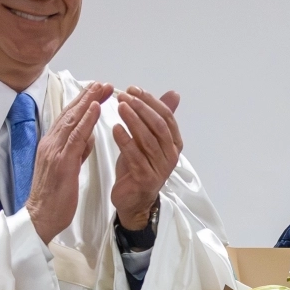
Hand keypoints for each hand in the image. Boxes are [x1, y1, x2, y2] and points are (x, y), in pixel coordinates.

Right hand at [25, 81, 109, 242]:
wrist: (41, 216)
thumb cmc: (55, 195)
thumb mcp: (68, 167)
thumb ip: (78, 149)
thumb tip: (88, 135)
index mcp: (52, 144)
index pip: (69, 118)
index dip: (83, 103)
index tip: (96, 90)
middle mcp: (51, 142)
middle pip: (70, 113)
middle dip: (86, 96)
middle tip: (102, 82)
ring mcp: (55, 150)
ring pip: (72, 120)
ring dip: (88, 101)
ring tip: (101, 87)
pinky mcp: (62, 160)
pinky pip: (76, 136)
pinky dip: (86, 120)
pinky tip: (96, 108)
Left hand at [110, 87, 183, 229]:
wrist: (133, 200)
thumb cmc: (139, 166)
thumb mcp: (149, 139)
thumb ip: (159, 117)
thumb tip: (174, 94)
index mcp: (174, 143)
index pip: (167, 117)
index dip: (151, 101)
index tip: (134, 89)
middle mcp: (170, 155)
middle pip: (159, 126)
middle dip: (142, 108)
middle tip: (124, 95)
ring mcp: (160, 168)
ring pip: (148, 139)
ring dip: (133, 120)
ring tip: (120, 106)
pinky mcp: (146, 178)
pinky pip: (135, 156)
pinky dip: (125, 141)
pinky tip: (115, 128)